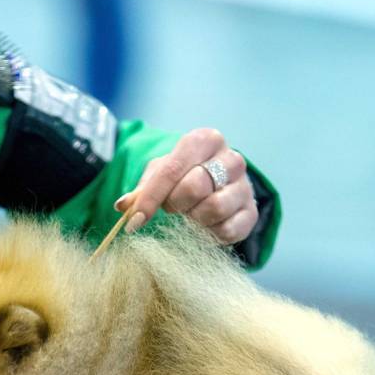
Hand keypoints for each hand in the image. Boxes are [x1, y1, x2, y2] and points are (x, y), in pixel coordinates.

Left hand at [113, 127, 257, 244]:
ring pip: (214, 208)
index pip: (174, 167)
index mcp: (205, 140)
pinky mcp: (251, 212)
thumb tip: (123, 205)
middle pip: (195, 186)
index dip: (151, 196)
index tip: (135, 221)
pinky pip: (229, 229)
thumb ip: (142, 188)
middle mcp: (231, 158)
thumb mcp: (160, 174)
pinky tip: (204, 227)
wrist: (218, 186)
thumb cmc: (183, 176)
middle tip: (171, 208)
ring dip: (193, 219)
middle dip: (174, 204)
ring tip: (189, 214)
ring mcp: (245, 185)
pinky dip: (210, 234)